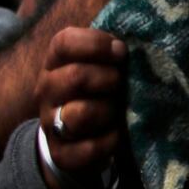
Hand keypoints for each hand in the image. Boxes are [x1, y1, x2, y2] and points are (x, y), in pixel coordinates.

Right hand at [34, 27, 127, 188]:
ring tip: (117, 111)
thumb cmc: (98, 93)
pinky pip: (90, 147)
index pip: (64, 42)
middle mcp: (48, 90)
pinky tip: (117, 135)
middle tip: (120, 83)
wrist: (78, 140)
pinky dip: (110, 141)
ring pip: (80, 114)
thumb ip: (111, 51)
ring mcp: (51, 122)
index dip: (96, 44)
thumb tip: (140, 35)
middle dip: (108, 79)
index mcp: (56, 63)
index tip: (121, 51)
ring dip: (108, 111)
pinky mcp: (63, 153)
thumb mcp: (100, 67)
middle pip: (75, 77)